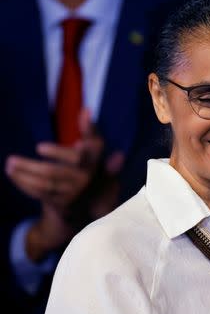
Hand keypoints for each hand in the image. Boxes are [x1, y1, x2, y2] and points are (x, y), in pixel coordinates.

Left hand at [5, 110, 123, 257]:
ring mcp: (73, 194)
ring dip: (24, 177)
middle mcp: (85, 181)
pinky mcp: (63, 204)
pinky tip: (14, 176)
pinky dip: (26, 185)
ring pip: (45, 185)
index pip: (76, 158)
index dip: (58, 153)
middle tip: (11, 160)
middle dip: (31, 167)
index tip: (38, 148)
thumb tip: (85, 110)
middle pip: (54, 174)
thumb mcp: (95, 150)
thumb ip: (90, 131)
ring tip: (9, 166)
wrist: (94, 203)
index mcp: (94, 165)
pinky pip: (41, 194)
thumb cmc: (92, 168)